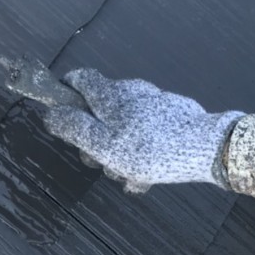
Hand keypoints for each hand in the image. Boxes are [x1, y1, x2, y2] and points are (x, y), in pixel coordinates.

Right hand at [44, 69, 241, 192]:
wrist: (204, 148)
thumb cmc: (147, 148)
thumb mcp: (101, 144)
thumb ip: (74, 128)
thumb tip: (50, 113)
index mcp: (110, 94)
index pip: (80, 78)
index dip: (67, 91)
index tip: (64, 114)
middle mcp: (132, 91)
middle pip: (102, 109)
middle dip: (97, 137)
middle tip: (100, 162)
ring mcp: (155, 102)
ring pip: (126, 125)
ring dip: (122, 151)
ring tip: (130, 176)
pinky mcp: (174, 115)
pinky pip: (149, 133)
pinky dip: (143, 152)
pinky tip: (148, 175)